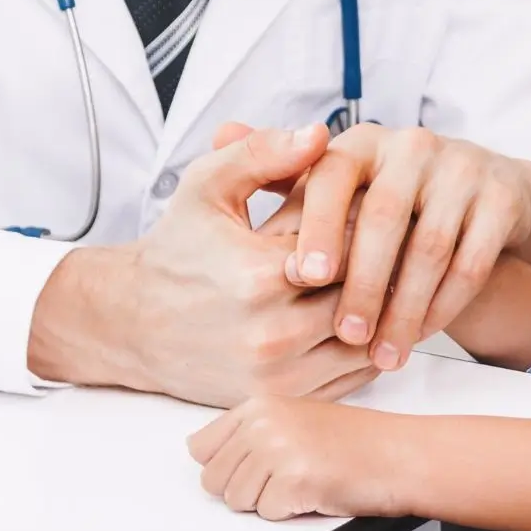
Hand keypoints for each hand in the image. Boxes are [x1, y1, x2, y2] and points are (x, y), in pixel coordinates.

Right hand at [28, 125, 379, 407]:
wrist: (133, 322)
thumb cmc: (177, 249)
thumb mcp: (207, 186)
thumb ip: (262, 152)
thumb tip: (320, 133)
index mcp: (258, 275)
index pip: (352, 245)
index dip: (371, 224)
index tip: (378, 207)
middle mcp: (272, 332)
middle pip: (366, 293)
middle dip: (384, 265)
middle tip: (398, 240)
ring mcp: (280, 373)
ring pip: (368, 338)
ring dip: (384, 309)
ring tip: (389, 275)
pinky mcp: (285, 397)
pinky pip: (354, 375)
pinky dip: (369, 345)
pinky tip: (368, 314)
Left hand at [188, 394, 411, 519]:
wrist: (401, 454)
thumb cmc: (360, 441)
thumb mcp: (296, 418)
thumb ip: (253, 431)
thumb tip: (208, 455)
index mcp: (261, 404)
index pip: (201, 447)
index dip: (226, 465)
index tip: (251, 466)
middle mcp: (264, 423)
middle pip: (213, 479)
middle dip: (246, 488)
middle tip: (285, 476)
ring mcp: (277, 449)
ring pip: (237, 500)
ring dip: (268, 501)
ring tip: (302, 481)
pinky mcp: (293, 480)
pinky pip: (267, 514)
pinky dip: (290, 512)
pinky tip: (314, 490)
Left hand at [227, 123, 530, 373]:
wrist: (483, 190)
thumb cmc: (388, 196)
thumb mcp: (333, 180)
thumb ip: (277, 171)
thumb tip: (221, 132)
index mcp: (362, 142)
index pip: (334, 176)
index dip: (320, 226)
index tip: (303, 277)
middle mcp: (412, 147)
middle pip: (386, 217)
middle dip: (363, 282)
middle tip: (343, 334)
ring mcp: (461, 171)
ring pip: (431, 247)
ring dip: (405, 307)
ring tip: (382, 353)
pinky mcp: (498, 200)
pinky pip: (471, 262)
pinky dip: (445, 305)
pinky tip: (422, 336)